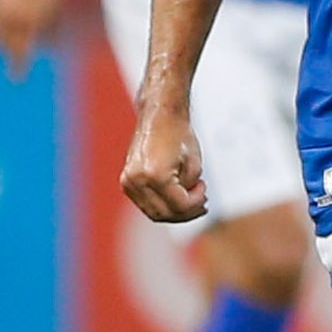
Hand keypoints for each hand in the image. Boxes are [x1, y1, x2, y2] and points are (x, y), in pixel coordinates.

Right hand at [122, 106, 209, 223]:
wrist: (159, 117)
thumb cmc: (179, 135)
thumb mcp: (194, 164)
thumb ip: (189, 189)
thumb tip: (186, 206)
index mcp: (154, 175)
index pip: (179, 206)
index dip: (196, 203)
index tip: (204, 188)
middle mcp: (137, 181)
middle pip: (164, 214)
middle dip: (186, 213)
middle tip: (202, 203)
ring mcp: (128, 182)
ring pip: (153, 212)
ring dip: (174, 212)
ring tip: (191, 198)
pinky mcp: (126, 182)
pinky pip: (146, 203)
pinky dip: (163, 204)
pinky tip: (177, 194)